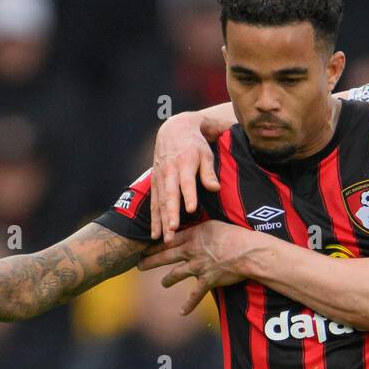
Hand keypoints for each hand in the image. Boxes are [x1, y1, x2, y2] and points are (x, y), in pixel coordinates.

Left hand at [138, 221, 260, 315]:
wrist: (247, 252)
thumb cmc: (235, 235)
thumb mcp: (214, 225)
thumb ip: (201, 229)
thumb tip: (194, 230)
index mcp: (193, 236)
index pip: (169, 239)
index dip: (155, 244)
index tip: (145, 245)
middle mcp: (191, 251)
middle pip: (166, 256)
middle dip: (150, 261)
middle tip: (139, 265)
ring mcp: (198, 267)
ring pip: (176, 274)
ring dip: (167, 280)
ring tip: (162, 284)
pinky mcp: (207, 280)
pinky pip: (194, 295)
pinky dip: (188, 305)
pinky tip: (181, 312)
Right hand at [150, 113, 220, 242]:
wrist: (174, 129)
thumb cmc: (194, 144)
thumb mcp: (206, 153)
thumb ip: (208, 172)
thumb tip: (215, 188)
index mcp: (184, 163)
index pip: (186, 182)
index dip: (189, 195)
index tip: (191, 210)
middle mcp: (170, 171)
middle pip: (169, 195)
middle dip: (170, 214)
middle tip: (172, 231)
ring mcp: (160, 177)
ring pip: (159, 202)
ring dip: (160, 221)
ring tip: (163, 238)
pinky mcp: (154, 181)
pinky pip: (153, 202)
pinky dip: (154, 218)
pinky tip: (155, 234)